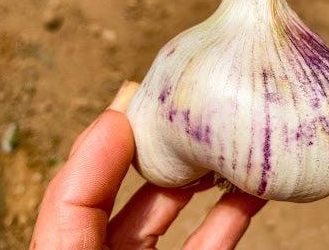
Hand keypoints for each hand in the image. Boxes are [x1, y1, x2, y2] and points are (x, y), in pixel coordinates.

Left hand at [29, 81, 265, 249]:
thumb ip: (75, 197)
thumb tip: (113, 120)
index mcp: (72, 243)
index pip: (85, 180)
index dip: (112, 135)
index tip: (146, 93)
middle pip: (143, 189)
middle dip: (170, 145)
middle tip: (197, 106)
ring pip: (182, 214)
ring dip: (210, 176)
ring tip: (233, 137)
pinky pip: (213, 243)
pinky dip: (234, 214)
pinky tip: (255, 187)